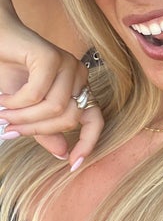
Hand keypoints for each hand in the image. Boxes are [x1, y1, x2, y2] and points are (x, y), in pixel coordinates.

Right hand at [0, 15, 102, 168]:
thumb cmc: (9, 73)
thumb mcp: (27, 108)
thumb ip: (45, 130)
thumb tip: (62, 154)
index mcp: (78, 88)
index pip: (95, 120)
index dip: (88, 143)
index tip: (72, 164)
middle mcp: (79, 75)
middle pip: (69, 119)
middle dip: (36, 129)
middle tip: (9, 129)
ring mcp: (68, 64)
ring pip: (54, 108)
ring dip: (23, 116)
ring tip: (4, 112)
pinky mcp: (52, 56)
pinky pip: (38, 94)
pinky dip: (17, 101)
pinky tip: (4, 97)